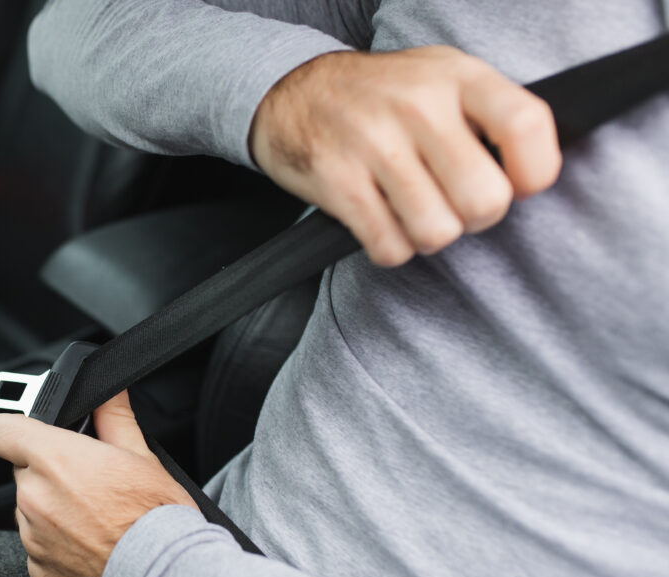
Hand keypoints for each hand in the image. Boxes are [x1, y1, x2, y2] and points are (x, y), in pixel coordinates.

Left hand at [0, 392, 196, 576]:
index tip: (29, 434)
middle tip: (90, 484)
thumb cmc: (160, 523)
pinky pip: (39, 548)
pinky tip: (95, 548)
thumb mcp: (144, 458)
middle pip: (23, 472)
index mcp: (56, 461)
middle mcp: (35, 499)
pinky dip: (59, 546)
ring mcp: (33, 539)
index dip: (12, 429)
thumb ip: (114, 418)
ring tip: (98, 521)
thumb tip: (107, 392)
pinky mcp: (38, 573)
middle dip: (49, 473)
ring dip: (54, 511)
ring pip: (31, 512)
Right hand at [250, 46, 561, 265]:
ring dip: (429, 236)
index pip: (525, 126)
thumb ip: (489, 113)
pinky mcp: (338, 181)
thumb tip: (531, 174)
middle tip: (456, 204)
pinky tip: (382, 222)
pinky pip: (389, 246)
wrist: (293, 93)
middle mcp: (418, 106)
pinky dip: (390, 248)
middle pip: (485, 199)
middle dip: (475, 218)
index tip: (517, 184)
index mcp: (457, 76)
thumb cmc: (382, 97)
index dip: (534, 172)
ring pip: (437, 232)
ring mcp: (374, 144)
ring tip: (414, 213)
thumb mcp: (442, 77)